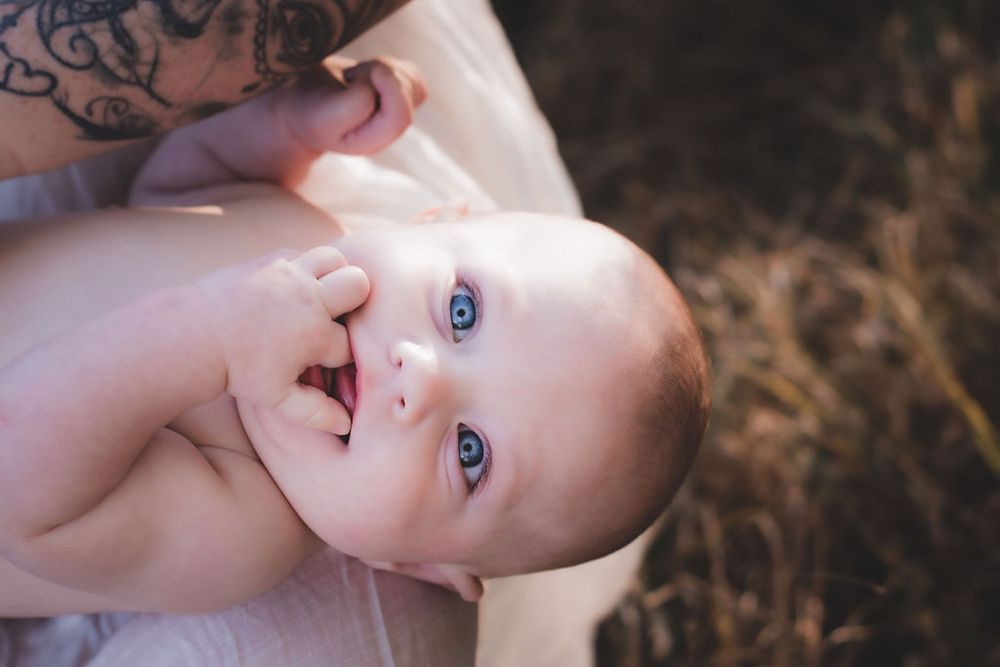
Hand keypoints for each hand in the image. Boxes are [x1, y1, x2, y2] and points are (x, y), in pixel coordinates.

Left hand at [197, 246, 368, 433]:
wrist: (194, 335)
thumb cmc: (238, 371)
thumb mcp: (276, 398)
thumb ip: (315, 413)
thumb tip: (346, 424)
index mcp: (314, 335)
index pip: (351, 343)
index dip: (343, 356)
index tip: (328, 362)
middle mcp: (308, 299)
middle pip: (359, 283)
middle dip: (355, 302)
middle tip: (334, 319)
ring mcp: (291, 275)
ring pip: (336, 258)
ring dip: (335, 276)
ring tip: (320, 297)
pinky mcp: (273, 260)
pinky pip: (304, 255)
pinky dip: (306, 269)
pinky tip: (294, 289)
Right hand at [285, 55, 427, 156]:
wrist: (302, 102)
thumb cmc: (310, 110)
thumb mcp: (324, 114)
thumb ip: (354, 104)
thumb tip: (379, 82)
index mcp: (373, 140)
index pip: (401, 116)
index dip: (387, 87)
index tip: (354, 75)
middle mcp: (389, 129)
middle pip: (409, 94)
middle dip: (379, 72)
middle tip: (349, 77)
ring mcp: (396, 111)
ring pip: (413, 81)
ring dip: (384, 67)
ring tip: (355, 76)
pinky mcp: (398, 93)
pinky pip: (411, 74)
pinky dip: (391, 64)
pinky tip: (368, 74)